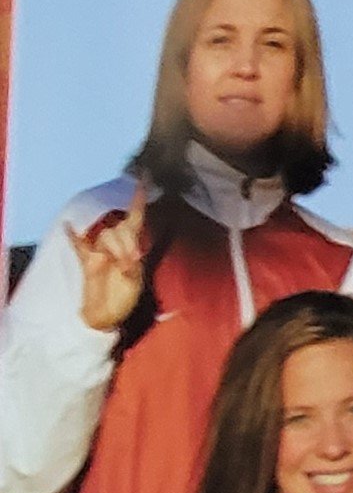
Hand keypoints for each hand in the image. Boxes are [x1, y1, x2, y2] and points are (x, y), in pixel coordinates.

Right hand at [69, 182, 146, 331]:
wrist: (107, 315)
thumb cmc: (125, 298)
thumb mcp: (135, 282)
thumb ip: (131, 266)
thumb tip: (125, 256)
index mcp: (133, 246)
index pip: (136, 217)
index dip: (138, 199)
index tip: (143, 177)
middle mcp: (117, 244)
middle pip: (121, 227)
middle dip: (128, 241)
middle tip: (130, 261)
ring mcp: (100, 251)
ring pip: (107, 235)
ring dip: (115, 247)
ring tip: (119, 265)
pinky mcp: (87, 260)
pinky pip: (78, 245)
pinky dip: (73, 236)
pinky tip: (68, 227)